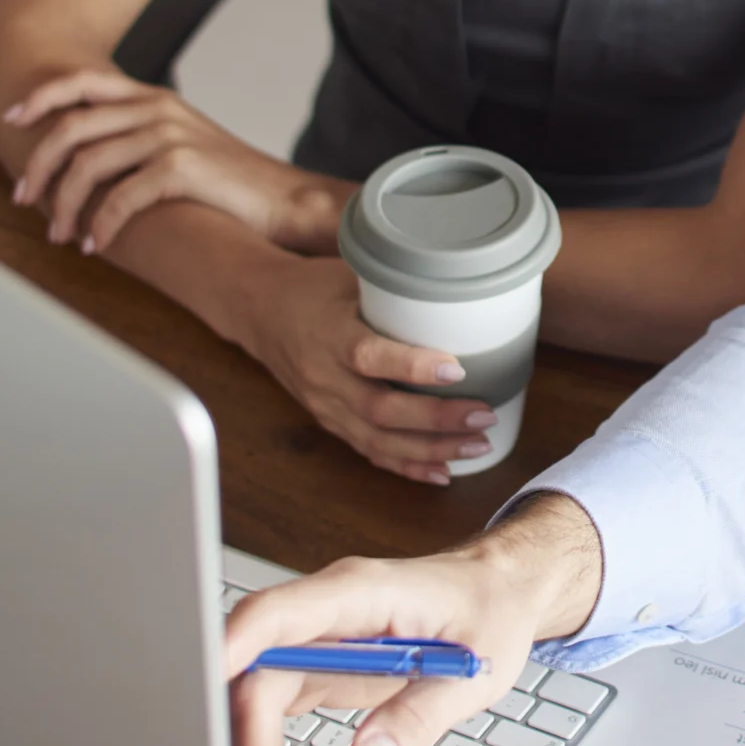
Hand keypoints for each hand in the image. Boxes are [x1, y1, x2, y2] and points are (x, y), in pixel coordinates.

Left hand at [2, 66, 349, 254]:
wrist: (286, 200)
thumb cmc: (233, 183)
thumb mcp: (184, 144)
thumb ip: (141, 138)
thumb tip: (85, 159)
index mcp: (155, 98)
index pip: (84, 82)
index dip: (41, 96)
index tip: (12, 118)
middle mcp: (159, 109)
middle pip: (72, 126)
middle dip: (38, 165)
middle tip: (23, 199)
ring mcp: (170, 136)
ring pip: (89, 164)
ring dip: (63, 204)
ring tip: (58, 234)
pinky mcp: (182, 168)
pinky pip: (120, 197)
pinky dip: (100, 223)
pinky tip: (96, 243)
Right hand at [222, 493, 605, 745]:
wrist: (497, 589)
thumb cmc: (488, 611)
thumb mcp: (474, 669)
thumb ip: (420, 714)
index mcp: (358, 592)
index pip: (275, 616)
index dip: (231, 650)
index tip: (205, 695)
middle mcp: (323, 613)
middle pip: (251, 672)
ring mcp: (313, 640)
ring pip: (250, 697)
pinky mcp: (314, 667)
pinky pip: (268, 711)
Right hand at [232, 254, 494, 484]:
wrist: (260, 311)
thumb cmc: (316, 287)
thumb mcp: (350, 273)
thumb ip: (397, 286)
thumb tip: (462, 281)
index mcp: (329, 333)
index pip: (368, 356)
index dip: (412, 366)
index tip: (457, 369)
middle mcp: (324, 376)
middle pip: (380, 410)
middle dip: (436, 419)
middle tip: (484, 415)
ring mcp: (325, 406)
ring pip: (378, 440)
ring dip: (431, 449)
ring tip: (478, 445)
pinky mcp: (330, 422)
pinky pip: (369, 451)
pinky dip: (406, 466)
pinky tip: (443, 472)